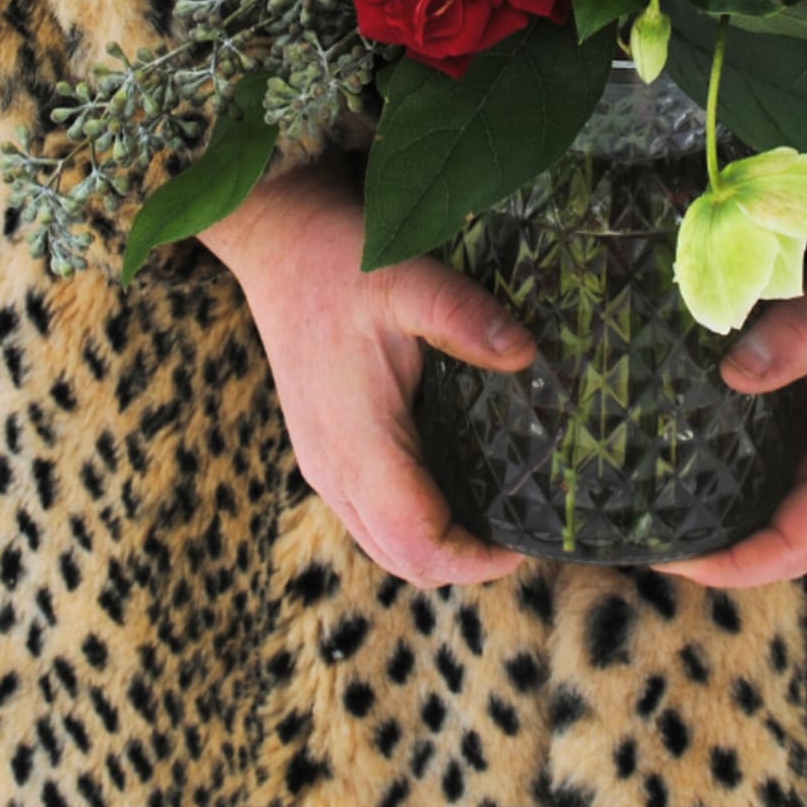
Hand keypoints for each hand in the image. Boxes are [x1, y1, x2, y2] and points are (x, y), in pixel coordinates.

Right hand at [202, 162, 534, 587]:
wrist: (280, 244)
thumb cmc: (343, 262)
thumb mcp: (411, 279)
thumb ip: (466, 318)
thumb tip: (526, 355)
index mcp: (357, 442)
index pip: (417, 540)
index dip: (474, 558)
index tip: (524, 544)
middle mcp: (332, 468)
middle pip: (401, 558)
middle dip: (463, 562)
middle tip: (521, 534)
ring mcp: (322, 462)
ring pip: (381, 542)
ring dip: (436, 546)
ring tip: (494, 517)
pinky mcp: (322, 448)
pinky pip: (369, 514)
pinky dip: (412, 521)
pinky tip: (453, 484)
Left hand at [667, 242, 806, 587]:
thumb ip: (794, 337)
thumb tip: (734, 374)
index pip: (797, 544)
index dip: (738, 564)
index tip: (676, 562)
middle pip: (779, 542)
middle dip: (718, 554)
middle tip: (647, 542)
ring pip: (769, 515)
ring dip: (719, 524)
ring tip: (653, 516)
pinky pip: (763, 478)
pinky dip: (724, 484)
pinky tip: (679, 470)